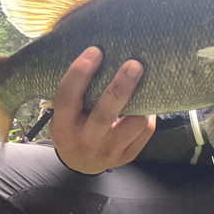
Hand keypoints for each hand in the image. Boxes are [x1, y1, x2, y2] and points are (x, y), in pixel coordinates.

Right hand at [50, 46, 155, 173]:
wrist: (80, 164)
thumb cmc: (74, 126)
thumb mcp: (65, 113)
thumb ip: (76, 91)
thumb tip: (95, 50)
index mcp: (63, 126)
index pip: (68, 97)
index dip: (80, 73)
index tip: (96, 51)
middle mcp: (84, 141)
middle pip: (105, 113)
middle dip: (121, 87)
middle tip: (134, 64)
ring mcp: (108, 152)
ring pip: (134, 123)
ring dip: (143, 101)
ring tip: (146, 81)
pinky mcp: (127, 157)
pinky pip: (146, 131)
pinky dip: (149, 115)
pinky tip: (146, 104)